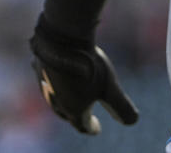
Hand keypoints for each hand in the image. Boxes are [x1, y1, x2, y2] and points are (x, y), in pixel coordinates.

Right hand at [29, 19, 138, 133]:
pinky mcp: (38, 68)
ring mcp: (44, 85)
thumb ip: (121, 106)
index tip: (96, 129)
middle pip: (66, 114)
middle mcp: (56, 102)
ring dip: (64, 99)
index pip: (82, 125)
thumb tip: (132, 121)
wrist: (61, 40)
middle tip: (84, 114)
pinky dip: (55, 80)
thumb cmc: (88, 67)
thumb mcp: (110, 87)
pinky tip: (59, 73)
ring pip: (54, 97)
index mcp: (73, 110)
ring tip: (72, 95)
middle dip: (76, 116)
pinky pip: (47, 78)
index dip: (91, 127)